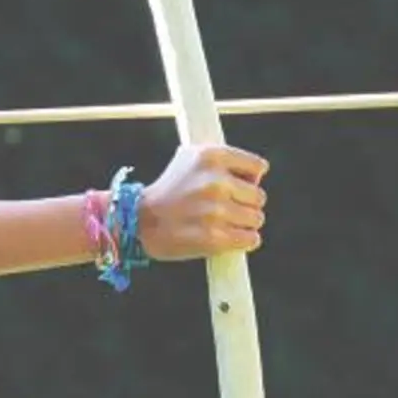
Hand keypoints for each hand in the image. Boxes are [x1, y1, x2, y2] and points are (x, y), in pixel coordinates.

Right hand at [137, 143, 269, 260]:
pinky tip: (225, 236)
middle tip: (223, 207)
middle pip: (259, 196)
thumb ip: (222, 160)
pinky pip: (250, 239)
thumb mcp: (188, 159)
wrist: (139, 221)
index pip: (257, 167)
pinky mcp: (215, 238)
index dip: (248, 178)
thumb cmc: (167, 191)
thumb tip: (256, 173)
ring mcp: (216, 211)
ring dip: (242, 223)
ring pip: (256, 219)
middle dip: (244, 203)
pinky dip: (242, 240)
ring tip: (220, 222)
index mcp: (210, 156)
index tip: (237, 185)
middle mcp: (215, 181)